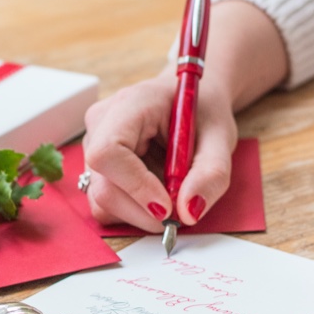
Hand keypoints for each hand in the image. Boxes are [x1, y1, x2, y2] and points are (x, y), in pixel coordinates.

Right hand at [81, 0, 287, 230]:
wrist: (193, 100)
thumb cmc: (204, 112)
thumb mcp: (221, 137)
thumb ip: (211, 174)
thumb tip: (189, 213)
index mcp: (129, 104)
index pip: (109, 152)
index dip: (135, 186)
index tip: (168, 207)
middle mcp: (101, 124)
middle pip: (103, 186)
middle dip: (142, 211)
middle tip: (180, 213)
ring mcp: (92, 146)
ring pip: (100, 201)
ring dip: (139, 213)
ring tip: (170, 195)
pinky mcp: (96, 167)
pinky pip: (105, 204)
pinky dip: (134, 210)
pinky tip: (156, 192)